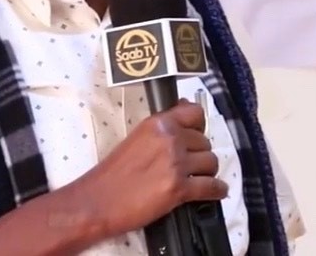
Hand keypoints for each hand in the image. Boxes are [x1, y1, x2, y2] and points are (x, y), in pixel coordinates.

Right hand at [70, 98, 227, 237]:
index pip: (194, 113)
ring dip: (207, 171)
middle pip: (205, 141)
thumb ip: (160, 131)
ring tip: (197, 178)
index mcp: (157, 124)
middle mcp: (170, 139)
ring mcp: (176, 164)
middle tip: (188, 163)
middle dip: (200, 153)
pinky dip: (217, 191)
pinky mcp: (179, 189)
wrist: (98, 201)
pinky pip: (212, 187)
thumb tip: (182, 117)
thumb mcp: (136, 139)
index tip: (195, 133)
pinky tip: (216, 192)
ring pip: (212, 162)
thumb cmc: (112, 173)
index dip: (198, 125)